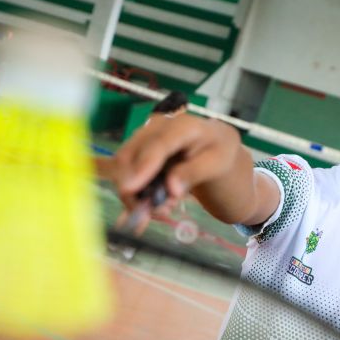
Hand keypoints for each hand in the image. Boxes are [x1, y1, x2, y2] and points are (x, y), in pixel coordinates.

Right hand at [102, 113, 241, 230]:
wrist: (212, 143)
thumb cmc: (217, 152)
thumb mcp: (217, 163)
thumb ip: (194, 173)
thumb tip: (172, 189)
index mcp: (182, 126)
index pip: (158, 145)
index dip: (142, 167)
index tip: (129, 189)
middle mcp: (156, 127)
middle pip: (129, 156)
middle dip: (135, 191)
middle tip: (159, 213)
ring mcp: (143, 139)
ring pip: (122, 170)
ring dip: (138, 197)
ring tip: (166, 208)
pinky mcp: (136, 152)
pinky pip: (126, 176)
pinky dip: (138, 195)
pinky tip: (160, 203)